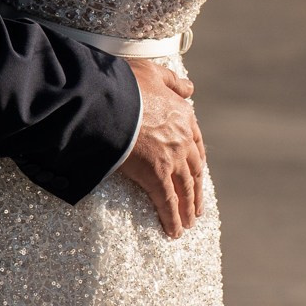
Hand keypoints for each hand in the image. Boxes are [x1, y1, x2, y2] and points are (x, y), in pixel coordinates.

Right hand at [115, 62, 205, 239]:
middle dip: (196, 191)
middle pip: (194, 171)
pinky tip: (174, 233)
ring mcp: (171, 158)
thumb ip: (173, 81)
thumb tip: (191, 89)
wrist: (108, 99)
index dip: (197, 162)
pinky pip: (167, 202)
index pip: (196, 144)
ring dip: (188, 209)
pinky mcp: (156, 175)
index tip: (197, 174)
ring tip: (188, 225)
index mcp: (183, 115)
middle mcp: (182, 139)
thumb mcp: (152, 72)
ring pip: (185, 189)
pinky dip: (172, 219)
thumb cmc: (125, 83)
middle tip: (197, 208)